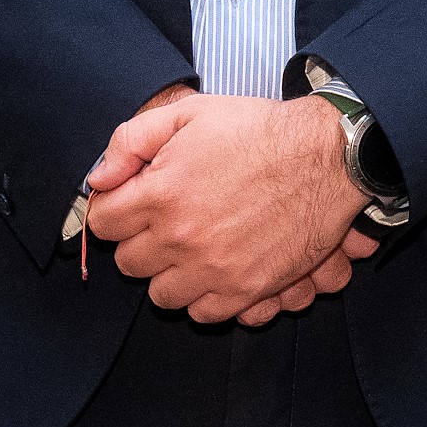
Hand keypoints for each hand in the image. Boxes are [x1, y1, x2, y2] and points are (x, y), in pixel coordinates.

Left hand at [83, 90, 363, 322]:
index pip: (103, 223)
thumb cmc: (260, 131)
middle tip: (167, 223)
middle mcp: (180, 237)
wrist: (328, 157)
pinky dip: (203, 297)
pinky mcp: (246, 289)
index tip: (134, 203)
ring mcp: (213, 269)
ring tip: (192, 250)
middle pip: (129, 263)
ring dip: (170, 273)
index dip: (116, 209)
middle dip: (142, 241)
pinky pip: (202, 314)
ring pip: (161, 294)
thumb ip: (131, 140)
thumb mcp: (191, 113)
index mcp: (160, 193)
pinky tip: (215, 270)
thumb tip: (99, 178)